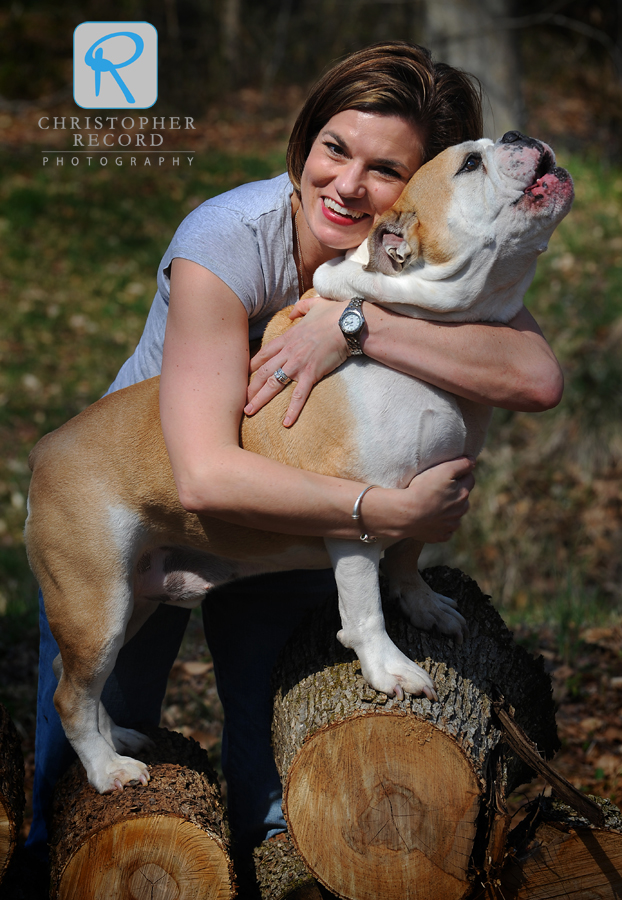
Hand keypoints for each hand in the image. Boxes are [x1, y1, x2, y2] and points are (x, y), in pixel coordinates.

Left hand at [245, 296, 347, 425]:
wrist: (348, 323)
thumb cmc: (333, 314)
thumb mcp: (312, 306)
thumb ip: (299, 309)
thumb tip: (292, 313)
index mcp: (287, 338)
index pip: (263, 354)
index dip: (251, 366)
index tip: (243, 376)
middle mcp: (287, 353)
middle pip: (262, 372)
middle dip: (249, 387)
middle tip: (240, 399)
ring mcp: (297, 364)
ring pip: (273, 384)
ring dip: (260, 399)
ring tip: (249, 411)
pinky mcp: (311, 373)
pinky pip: (299, 395)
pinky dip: (292, 409)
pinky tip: (286, 422)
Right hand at [400, 457, 475, 542]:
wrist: (407, 514)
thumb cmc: (423, 489)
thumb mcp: (444, 469)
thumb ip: (461, 464)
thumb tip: (473, 461)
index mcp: (463, 494)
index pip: (470, 479)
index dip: (461, 473)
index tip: (449, 472)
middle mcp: (460, 511)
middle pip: (463, 499)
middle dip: (456, 493)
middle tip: (439, 488)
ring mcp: (450, 525)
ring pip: (455, 515)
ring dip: (450, 510)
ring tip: (434, 504)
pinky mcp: (440, 536)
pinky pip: (446, 531)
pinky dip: (442, 526)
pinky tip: (431, 520)